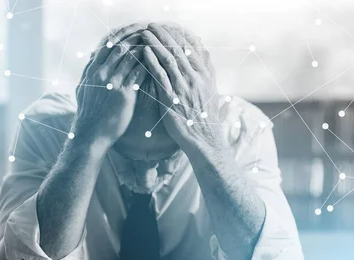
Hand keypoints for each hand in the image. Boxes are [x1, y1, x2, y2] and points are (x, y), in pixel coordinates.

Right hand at [73, 24, 147, 149]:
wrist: (91, 134)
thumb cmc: (89, 113)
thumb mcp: (84, 88)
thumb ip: (89, 72)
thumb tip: (93, 59)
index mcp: (91, 70)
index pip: (106, 44)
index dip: (121, 34)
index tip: (133, 29)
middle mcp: (100, 73)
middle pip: (119, 46)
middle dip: (134, 36)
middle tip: (148, 30)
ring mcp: (112, 82)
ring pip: (130, 57)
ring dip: (143, 47)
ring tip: (155, 42)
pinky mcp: (123, 94)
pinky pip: (138, 73)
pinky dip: (147, 64)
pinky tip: (156, 61)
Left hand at [141, 24, 227, 155]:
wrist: (204, 140)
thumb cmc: (204, 118)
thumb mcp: (210, 91)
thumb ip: (206, 71)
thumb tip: (204, 54)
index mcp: (205, 75)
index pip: (191, 48)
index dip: (178, 35)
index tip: (167, 26)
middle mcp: (196, 78)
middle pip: (178, 50)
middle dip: (164, 35)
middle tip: (152, 24)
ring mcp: (184, 87)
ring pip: (168, 59)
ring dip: (155, 43)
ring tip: (144, 32)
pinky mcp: (172, 98)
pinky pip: (160, 75)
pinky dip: (151, 62)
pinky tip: (144, 52)